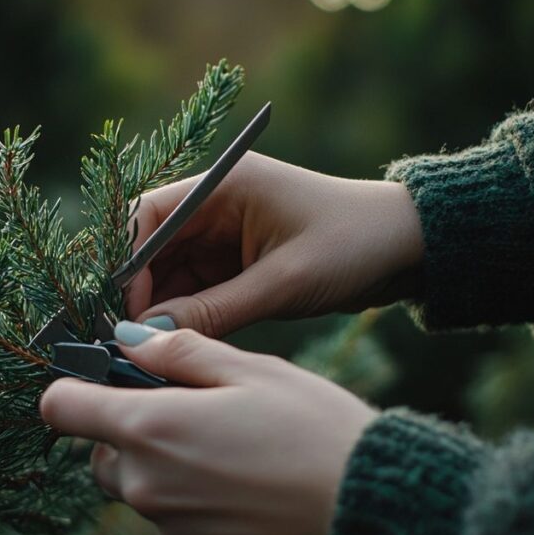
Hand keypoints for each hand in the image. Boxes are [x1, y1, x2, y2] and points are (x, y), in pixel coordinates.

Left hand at [39, 322, 377, 534]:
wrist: (376, 513)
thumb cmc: (314, 428)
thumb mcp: (249, 369)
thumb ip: (178, 351)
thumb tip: (127, 339)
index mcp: (150, 429)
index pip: (60, 407)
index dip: (75, 389)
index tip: (105, 382)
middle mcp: (149, 488)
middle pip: (102, 456)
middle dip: (132, 434)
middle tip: (195, 414)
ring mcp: (176, 534)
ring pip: (146, 493)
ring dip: (171, 472)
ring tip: (238, 454)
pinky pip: (185, 528)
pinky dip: (204, 509)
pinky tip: (255, 494)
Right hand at [127, 152, 423, 336]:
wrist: (409, 248)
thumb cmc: (351, 247)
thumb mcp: (280, 283)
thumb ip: (211, 311)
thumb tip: (146, 337)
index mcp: (222, 186)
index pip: (147, 216)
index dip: (126, 263)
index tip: (124, 312)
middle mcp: (214, 204)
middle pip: (150, 246)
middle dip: (138, 292)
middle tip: (129, 340)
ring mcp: (222, 233)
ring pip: (167, 272)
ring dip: (159, 307)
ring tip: (152, 349)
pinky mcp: (234, 261)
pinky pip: (192, 287)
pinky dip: (184, 314)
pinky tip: (178, 342)